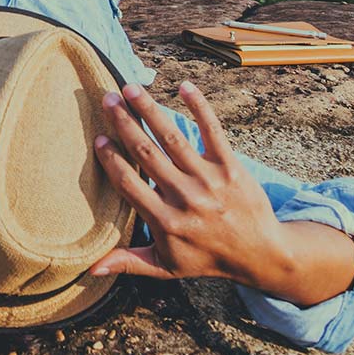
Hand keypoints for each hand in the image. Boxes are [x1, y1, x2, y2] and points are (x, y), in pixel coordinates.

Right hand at [88, 81, 353, 303]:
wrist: (262, 254)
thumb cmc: (208, 258)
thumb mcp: (167, 267)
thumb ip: (129, 263)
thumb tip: (90, 268)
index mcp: (165, 221)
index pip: (130, 184)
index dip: (112, 160)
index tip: (98, 139)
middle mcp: (185, 198)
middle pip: (147, 154)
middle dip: (125, 124)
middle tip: (107, 99)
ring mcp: (209, 180)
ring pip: (173, 138)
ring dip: (150, 110)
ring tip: (131, 88)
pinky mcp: (230, 166)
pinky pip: (213, 131)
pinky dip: (200, 107)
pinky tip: (184, 86)